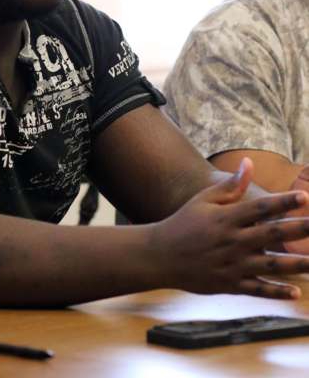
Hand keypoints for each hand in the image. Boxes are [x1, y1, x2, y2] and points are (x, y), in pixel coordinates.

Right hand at [149, 157, 308, 298]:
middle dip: (298, 230)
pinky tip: (295, 292)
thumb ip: (230, 186)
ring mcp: (232, 265)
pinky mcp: (230, 284)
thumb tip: (249, 163)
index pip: (260, 208)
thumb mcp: (204, 200)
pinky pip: (257, 290)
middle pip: (271, 235)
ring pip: (270, 266)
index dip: (284, 202)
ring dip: (296, 265)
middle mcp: (232, 241)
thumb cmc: (184, 223)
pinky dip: (276, 292)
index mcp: (226, 218)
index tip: (304, 197)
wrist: (161, 256)